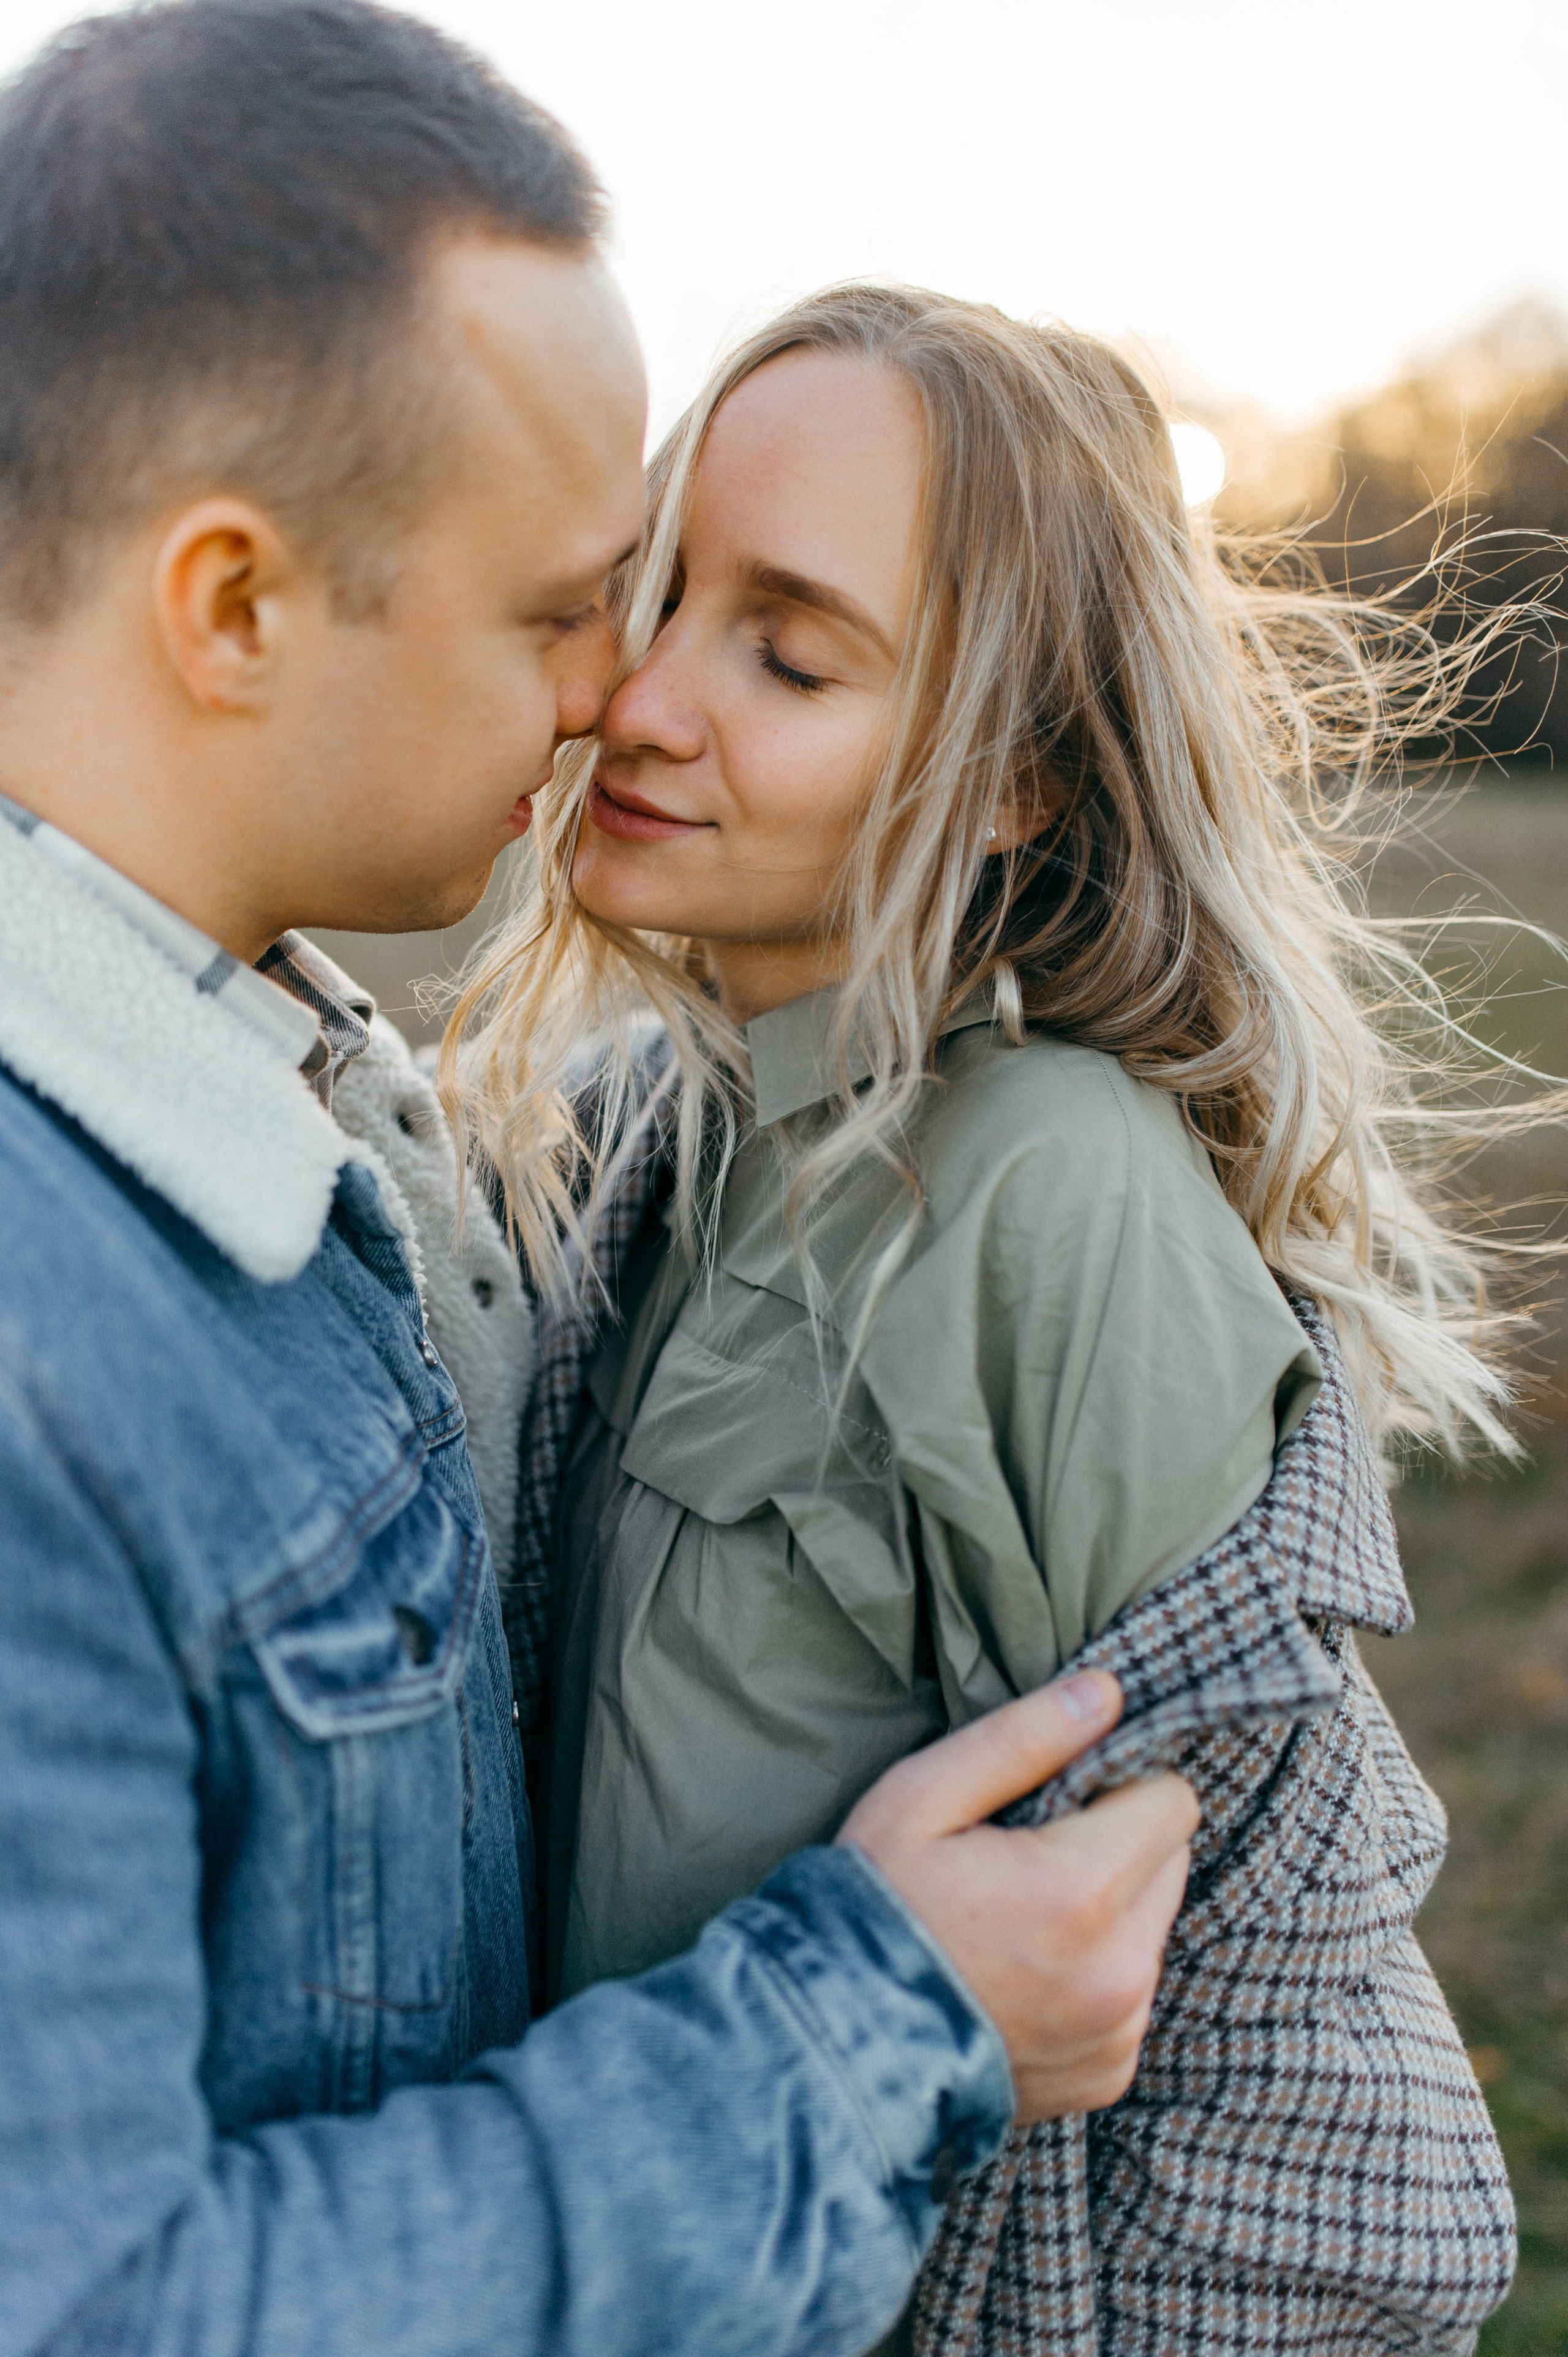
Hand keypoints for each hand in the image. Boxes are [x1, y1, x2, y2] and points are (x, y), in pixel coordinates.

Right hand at [837, 1672, 1196, 2120]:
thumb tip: (1106, 1693)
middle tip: (1031, 1854)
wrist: (834, 2047)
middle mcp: (1117, 1971)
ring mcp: (1117, 2031)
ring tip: (1022, 1919)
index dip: (1120, 1782)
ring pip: (1152, 1928)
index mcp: (1080, 1892)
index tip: (1063, 1794)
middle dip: (1119, 1843)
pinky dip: (1096, 1975)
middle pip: (1170, 1862)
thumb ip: (1023, 1738)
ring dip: (1112, 1910)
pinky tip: (1026, 1975)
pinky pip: (1132, 1993)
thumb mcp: (923, 1797)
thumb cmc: (874, 1904)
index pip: (1171, 1802)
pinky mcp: (1109, 2073)